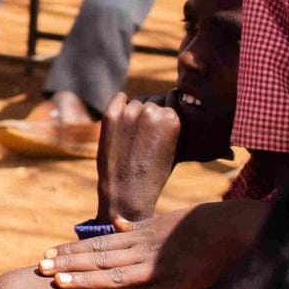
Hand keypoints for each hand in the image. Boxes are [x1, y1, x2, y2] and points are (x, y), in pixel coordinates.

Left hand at [38, 200, 268, 288]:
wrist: (238, 226)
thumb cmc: (206, 224)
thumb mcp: (168, 220)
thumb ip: (143, 225)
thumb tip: (121, 223)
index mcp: (142, 236)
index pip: (99, 243)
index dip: (72, 250)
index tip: (47, 254)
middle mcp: (144, 250)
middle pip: (100, 257)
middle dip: (70, 263)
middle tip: (41, 269)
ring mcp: (159, 268)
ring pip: (116, 275)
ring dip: (87, 280)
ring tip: (60, 285)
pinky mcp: (178, 286)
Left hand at [95, 93, 180, 227]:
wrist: (128, 192)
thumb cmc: (156, 173)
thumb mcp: (177, 147)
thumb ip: (177, 121)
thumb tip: (174, 95)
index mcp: (173, 118)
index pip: (172, 96)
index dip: (168, 109)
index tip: (162, 122)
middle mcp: (152, 112)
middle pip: (154, 98)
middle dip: (152, 111)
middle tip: (147, 132)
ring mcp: (130, 113)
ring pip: (137, 101)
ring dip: (137, 111)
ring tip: (135, 134)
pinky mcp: (111, 116)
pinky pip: (119, 97)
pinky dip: (121, 103)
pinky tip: (123, 117)